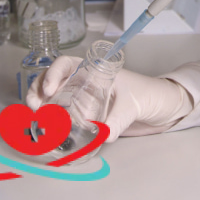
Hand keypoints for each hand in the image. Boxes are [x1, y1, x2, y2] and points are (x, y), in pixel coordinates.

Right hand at [26, 56, 192, 141]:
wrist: (164, 108)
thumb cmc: (151, 95)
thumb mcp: (135, 104)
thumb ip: (119, 120)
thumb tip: (103, 135)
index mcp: (96, 72)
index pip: (67, 64)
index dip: (53, 72)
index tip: (49, 88)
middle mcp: (86, 84)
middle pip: (54, 80)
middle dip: (38, 89)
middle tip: (35, 106)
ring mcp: (86, 100)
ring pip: (55, 97)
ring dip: (41, 105)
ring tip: (35, 116)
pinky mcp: (88, 117)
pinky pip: (65, 115)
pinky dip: (52, 120)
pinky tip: (46, 128)